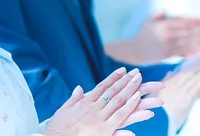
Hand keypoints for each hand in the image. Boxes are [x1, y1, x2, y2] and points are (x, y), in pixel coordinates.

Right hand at [46, 67, 163, 135]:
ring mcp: (99, 119)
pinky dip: (131, 112)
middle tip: (138, 74)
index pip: (103, 86)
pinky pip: (121, 120)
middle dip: (127, 82)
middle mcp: (94, 107)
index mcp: (86, 101)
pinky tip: (142, 108)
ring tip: (142, 86)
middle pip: (114, 92)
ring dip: (132, 93)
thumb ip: (74, 98)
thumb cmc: (57, 127)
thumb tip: (79, 88)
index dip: (114, 77)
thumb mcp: (64, 110)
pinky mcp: (104, 131)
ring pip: (119, 103)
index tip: (123, 70)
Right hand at [134, 11, 199, 61]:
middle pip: (186, 33)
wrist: (136, 50)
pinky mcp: (168, 55)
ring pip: (187, 43)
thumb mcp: (148, 21)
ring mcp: (167, 46)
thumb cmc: (144, 33)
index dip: (192, 21)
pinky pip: (183, 53)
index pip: (180, 22)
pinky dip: (194, 52)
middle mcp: (166, 36)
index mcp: (163, 26)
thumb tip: (165, 10)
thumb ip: (158, 15)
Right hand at [155, 56, 199, 127]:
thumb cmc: (159, 109)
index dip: (193, 63)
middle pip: (190, 71)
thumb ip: (166, 81)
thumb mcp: (157, 93)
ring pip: (196, 76)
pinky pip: (199, 85)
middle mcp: (176, 84)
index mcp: (169, 83)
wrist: (159, 121)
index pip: (183, 70)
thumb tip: (170, 72)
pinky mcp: (188, 98)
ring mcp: (182, 90)